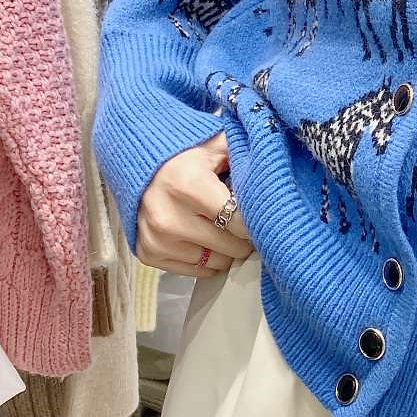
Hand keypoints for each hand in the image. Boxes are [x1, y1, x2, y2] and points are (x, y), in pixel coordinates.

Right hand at [136, 133, 252, 276]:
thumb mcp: (215, 145)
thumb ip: (245, 153)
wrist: (137, 164)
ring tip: (221, 227)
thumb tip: (279, 166)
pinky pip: (196, 271)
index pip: (241, 221)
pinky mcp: (148, 253)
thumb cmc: (184, 156)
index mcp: (187, 184)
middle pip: (232, 246)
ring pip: (217, 263)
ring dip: (227, 249)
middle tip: (242, 219)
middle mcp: (168, 216)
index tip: (261, 212)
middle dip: (244, 235)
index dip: (256, 218)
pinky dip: (207, 258)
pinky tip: (203, 237)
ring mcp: (156, 238)